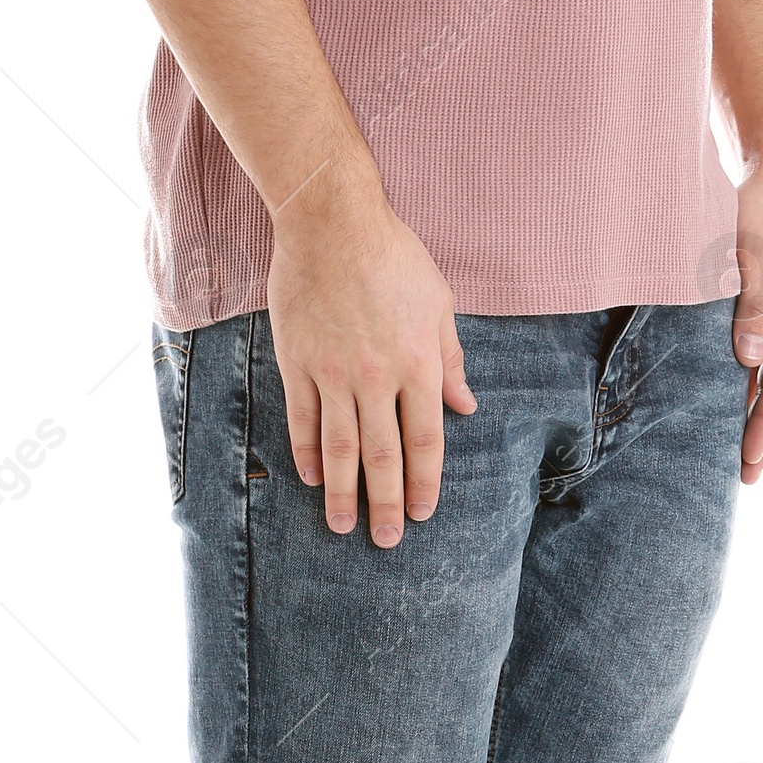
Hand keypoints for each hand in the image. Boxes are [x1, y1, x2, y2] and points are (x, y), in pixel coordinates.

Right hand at [266, 156, 475, 545]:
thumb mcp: (438, 303)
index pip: (426, 439)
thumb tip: (466, 406)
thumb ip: (452, 360)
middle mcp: (377, 376)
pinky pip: (303, 419)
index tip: (424, 513)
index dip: (426, 482)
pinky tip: (311, 478)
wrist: (331, 221)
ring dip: (342, 494)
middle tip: (387, 541)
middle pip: (382, 456)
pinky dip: (307, 453)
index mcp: (418, 363)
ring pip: (339, 448)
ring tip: (340, 526)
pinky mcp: (297, 362)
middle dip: (386, 504)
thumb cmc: (393, 256)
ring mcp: (332, 372)